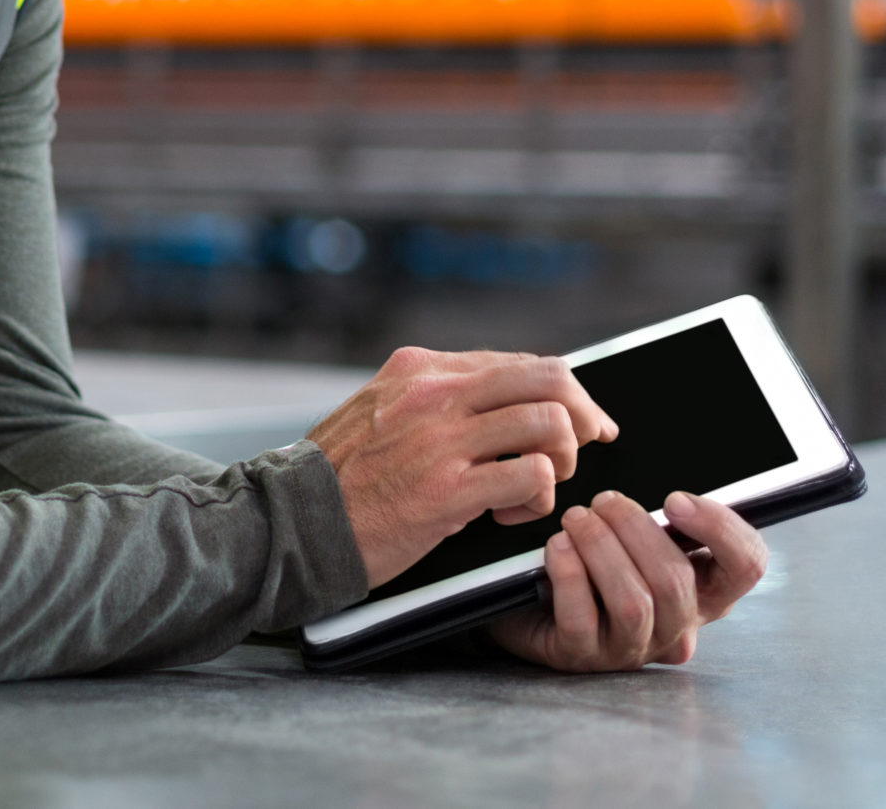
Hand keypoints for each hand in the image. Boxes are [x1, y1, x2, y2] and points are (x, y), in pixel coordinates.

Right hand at [306, 347, 616, 585]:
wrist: (292, 523)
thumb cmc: (339, 478)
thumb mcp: (380, 411)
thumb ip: (434, 400)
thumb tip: (502, 398)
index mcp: (421, 369)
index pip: (518, 362)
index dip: (563, 390)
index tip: (583, 416)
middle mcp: (436, 393)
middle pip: (548, 377)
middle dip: (584, 412)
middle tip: (594, 442)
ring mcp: (442, 440)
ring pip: (551, 423)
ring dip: (562, 460)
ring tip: (536, 487)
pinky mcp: (447, 491)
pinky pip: (532, 476)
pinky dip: (537, 499)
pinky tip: (509, 514)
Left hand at [487, 490, 766, 671]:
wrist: (531, 600)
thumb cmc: (596, 561)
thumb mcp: (639, 537)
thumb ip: (668, 520)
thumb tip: (675, 497)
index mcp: (703, 590)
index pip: (746, 566)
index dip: (719, 528)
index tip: (674, 500)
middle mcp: (676, 627)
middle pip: (677, 581)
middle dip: (636, 528)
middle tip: (604, 500)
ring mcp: (630, 649)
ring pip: (635, 602)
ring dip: (601, 547)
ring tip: (577, 517)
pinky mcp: (582, 656)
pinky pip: (583, 617)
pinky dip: (570, 572)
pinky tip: (557, 546)